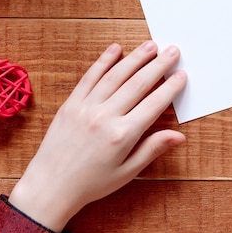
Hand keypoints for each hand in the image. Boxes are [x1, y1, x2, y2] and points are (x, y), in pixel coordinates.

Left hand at [9, 41, 186, 231]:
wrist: (50, 186)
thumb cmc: (91, 183)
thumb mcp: (127, 171)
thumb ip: (152, 149)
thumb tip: (179, 136)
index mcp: (122, 135)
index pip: (154, 104)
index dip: (170, 88)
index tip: (182, 75)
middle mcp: (105, 117)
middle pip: (138, 84)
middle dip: (158, 65)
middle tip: (173, 51)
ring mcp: (86, 108)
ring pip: (116, 75)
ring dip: (136, 58)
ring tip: (151, 45)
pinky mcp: (71, 104)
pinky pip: (90, 77)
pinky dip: (103, 61)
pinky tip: (116, 49)